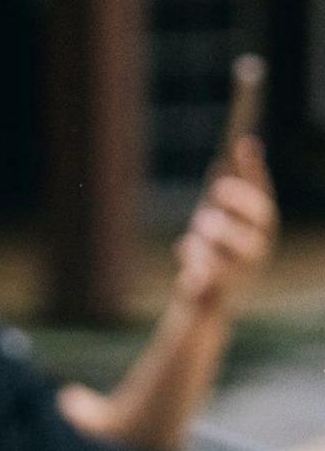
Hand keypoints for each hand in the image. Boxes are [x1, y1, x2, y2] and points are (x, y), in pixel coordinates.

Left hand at [176, 136, 277, 312]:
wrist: (201, 309)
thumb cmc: (209, 259)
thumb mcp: (214, 224)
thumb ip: (221, 200)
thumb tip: (224, 161)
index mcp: (257, 231)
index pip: (262, 196)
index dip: (254, 170)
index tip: (243, 141)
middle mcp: (257, 251)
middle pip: (260, 219)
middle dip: (238, 201)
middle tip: (215, 189)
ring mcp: (240, 275)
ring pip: (233, 248)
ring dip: (209, 237)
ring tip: (194, 236)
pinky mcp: (217, 296)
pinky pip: (206, 282)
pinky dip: (194, 278)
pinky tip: (187, 276)